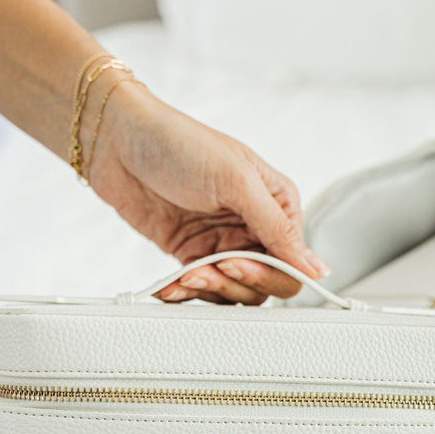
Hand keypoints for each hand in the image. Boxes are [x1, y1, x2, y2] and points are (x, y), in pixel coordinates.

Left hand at [87, 80, 329, 304]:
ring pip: (234, 292)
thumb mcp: (237, 181)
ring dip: (210, 290)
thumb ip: (278, 229)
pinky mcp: (191, 253)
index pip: (294, 261)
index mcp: (277, 204)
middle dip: (239, 283)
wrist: (117, 140)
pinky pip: (201, 288)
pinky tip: (171, 284)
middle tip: (214, 266)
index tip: (238, 262)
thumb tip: (316, 269)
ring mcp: (221, 242)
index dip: (270, 272)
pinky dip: (186, 293)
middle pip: (267, 283)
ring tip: (187, 274)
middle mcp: (253, 226)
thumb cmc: (178, 144)